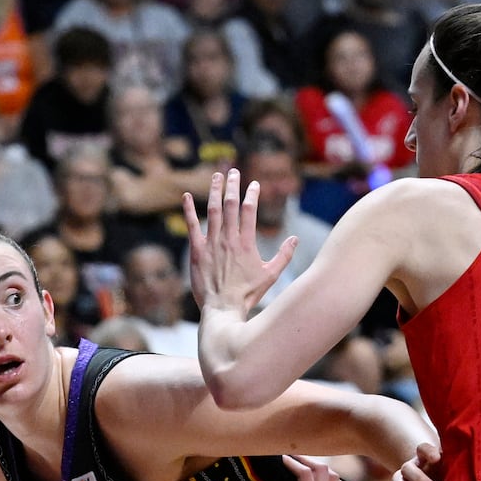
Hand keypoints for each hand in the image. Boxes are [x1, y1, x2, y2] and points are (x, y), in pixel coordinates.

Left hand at [184, 169, 296, 311]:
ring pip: (213, 210)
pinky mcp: (197, 251)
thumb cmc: (247, 294)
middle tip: (233, 172)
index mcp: (246, 243)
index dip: (252, 194)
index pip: (249, 210)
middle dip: (233, 185)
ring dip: (214, 191)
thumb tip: (295, 238)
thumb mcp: (271, 275)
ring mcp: (211, 243)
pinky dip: (188, 210)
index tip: (254, 185)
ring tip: (216, 176)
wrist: (223, 308)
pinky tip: (185, 196)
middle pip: (231, 204)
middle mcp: (228, 239)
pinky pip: (192, 226)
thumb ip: (284, 255)